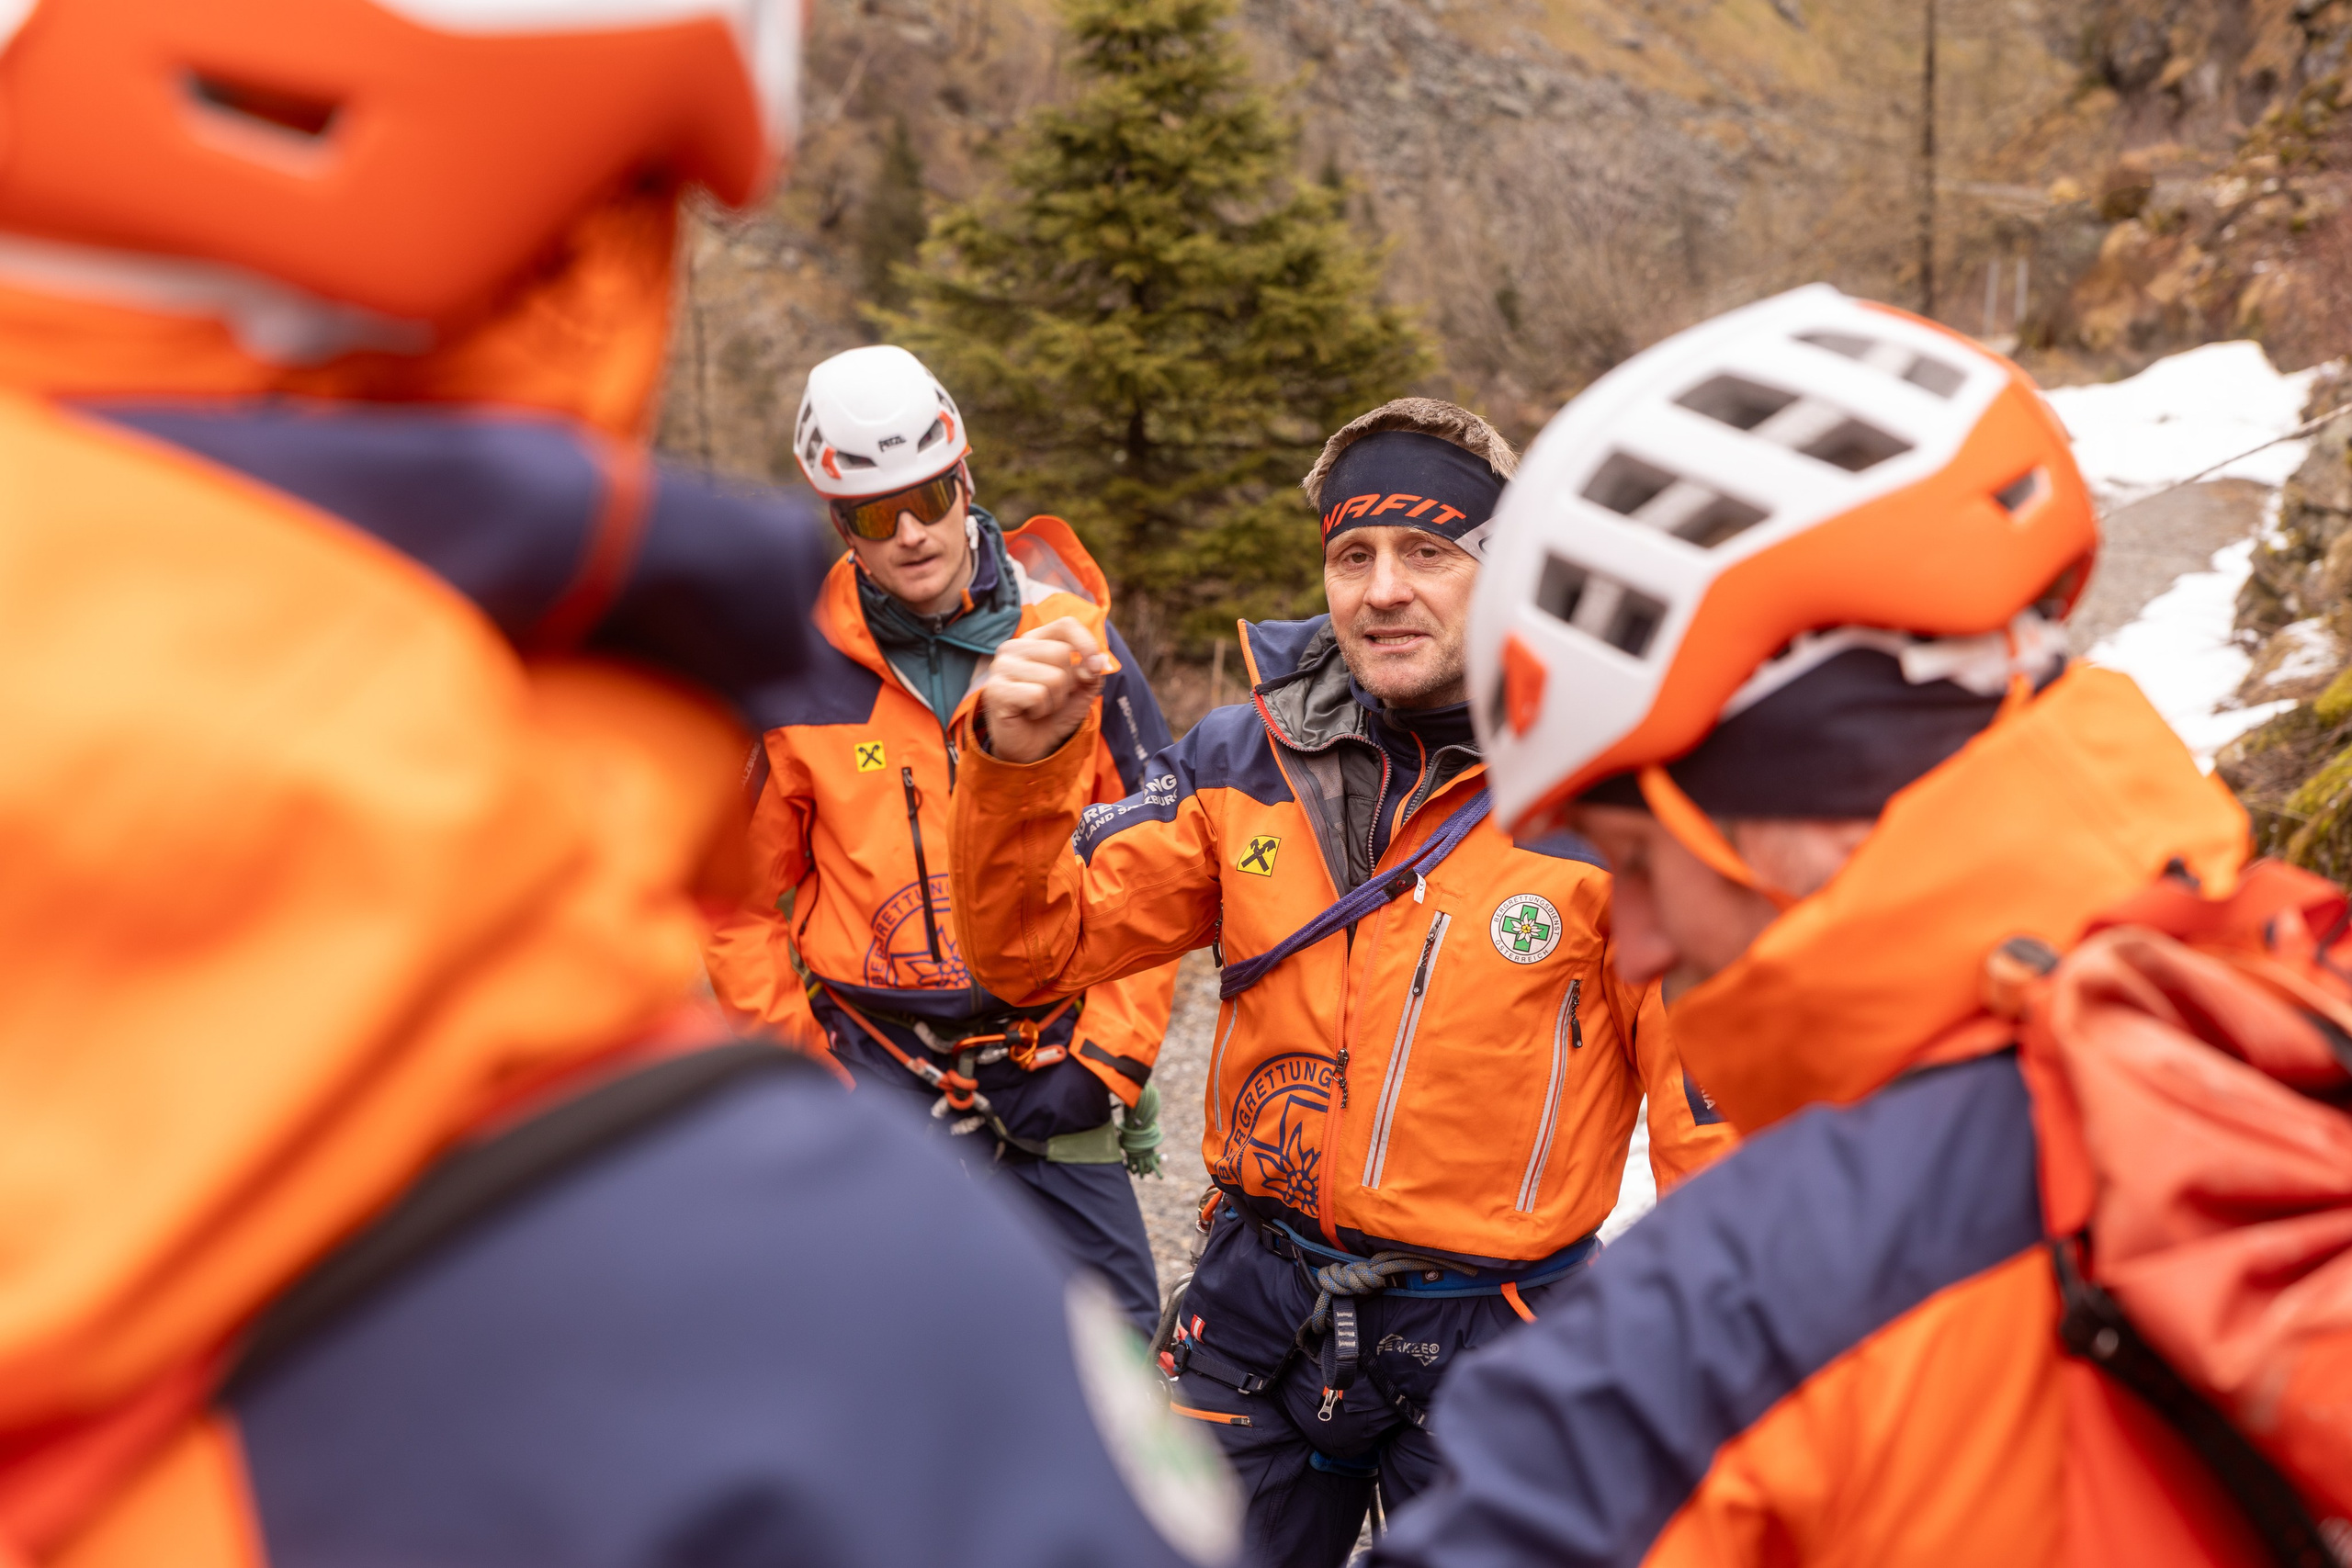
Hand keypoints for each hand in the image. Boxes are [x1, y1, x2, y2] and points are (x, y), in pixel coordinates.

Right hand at [982, 617, 1107, 762]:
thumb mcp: (1082, 689)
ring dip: (1055, 700)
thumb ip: (1092, 671)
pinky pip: (1038, 695)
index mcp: (1034, 640)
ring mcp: (1001, 667)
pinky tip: (1028, 713)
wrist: (1032, 746)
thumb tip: (1096, 662)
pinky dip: (1041, 709)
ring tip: (1040, 706)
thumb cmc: (1055, 713)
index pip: (1066, 625)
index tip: (1095, 666)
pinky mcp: (995, 690)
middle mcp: (1013, 648)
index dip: (1086, 643)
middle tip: (1052, 697)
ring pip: (1053, 677)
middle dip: (1068, 683)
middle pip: (1061, 653)